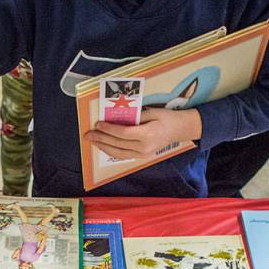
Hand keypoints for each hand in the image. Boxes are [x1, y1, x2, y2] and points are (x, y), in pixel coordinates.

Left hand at [85, 107, 201, 159]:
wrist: (181, 129)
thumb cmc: (167, 117)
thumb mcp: (152, 112)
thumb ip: (135, 117)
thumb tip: (117, 119)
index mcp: (147, 135)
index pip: (123, 133)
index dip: (109, 129)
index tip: (98, 124)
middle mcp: (144, 147)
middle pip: (118, 144)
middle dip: (101, 139)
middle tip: (88, 134)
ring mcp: (143, 154)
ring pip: (118, 152)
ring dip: (103, 146)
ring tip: (92, 141)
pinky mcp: (143, 157)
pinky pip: (124, 155)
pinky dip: (112, 151)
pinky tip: (104, 146)